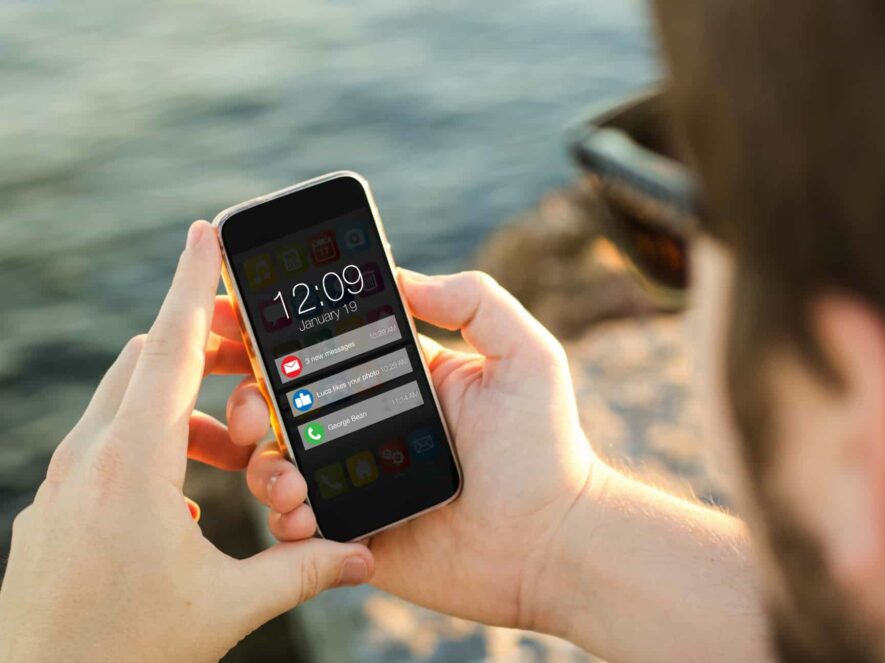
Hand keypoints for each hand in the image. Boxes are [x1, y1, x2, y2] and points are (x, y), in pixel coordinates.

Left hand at [0, 222, 373, 662]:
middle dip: (206, 352)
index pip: (169, 347)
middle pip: (148, 363)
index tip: (209, 231)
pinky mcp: (51, 508)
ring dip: (184, 409)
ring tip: (235, 454)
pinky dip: (151, 444)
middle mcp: (88, 459)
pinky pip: (104, 445)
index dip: (193, 282)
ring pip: (126, 404)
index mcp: (134, 465)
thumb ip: (302, 570)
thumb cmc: (124, 650)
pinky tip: (183, 501)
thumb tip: (365, 557)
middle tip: (256, 372)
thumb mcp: (227, 607)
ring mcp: (61, 482)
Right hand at [247, 269, 595, 629]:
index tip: (230, 313)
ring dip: (260, 460)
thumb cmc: (546, 448)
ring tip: (286, 471)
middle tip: (245, 404)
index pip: (322, 346)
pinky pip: (294, 524)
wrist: (552, 544)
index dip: (272, 330)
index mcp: (398, 378)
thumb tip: (403, 276)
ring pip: (275, 461)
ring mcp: (355, 481)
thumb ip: (473, 301)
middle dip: (244, 394)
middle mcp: (367, 425)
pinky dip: (282, 517)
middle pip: (281, 401)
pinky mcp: (352, 533)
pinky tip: (303, 513)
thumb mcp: (525, 355)